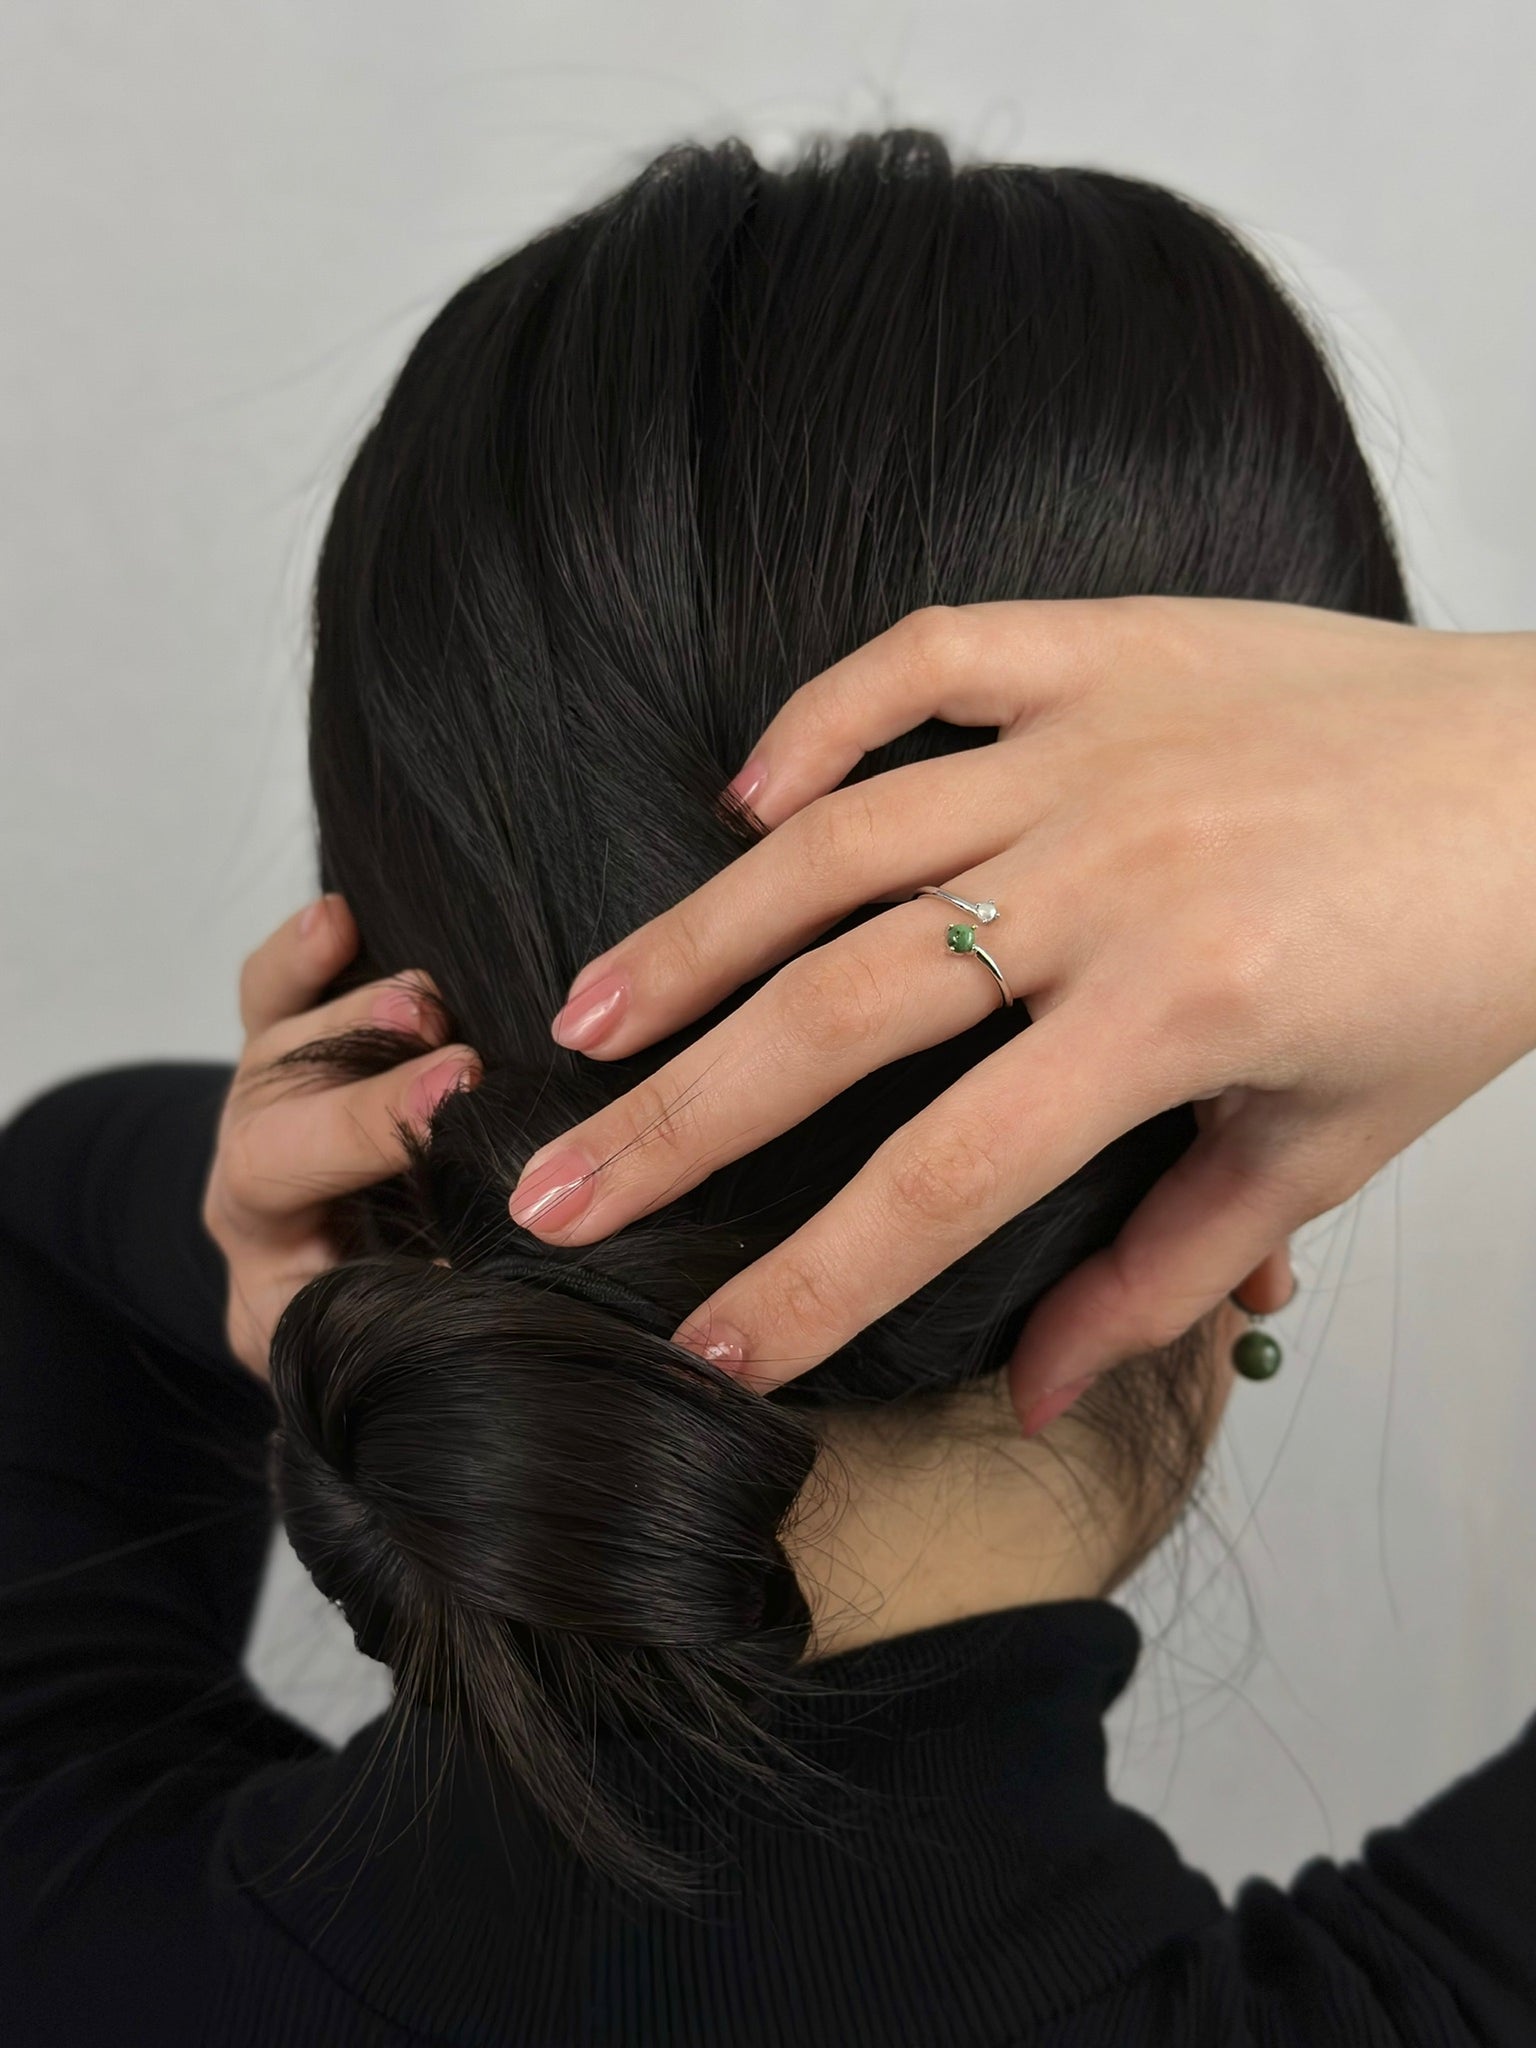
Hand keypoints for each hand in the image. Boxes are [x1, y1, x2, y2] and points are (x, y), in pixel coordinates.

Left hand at [202, 895, 480, 1377]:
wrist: (336, 1300)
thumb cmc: (368, 1322)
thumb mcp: (382, 1341)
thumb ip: (426, 1307)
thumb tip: (501, 1260)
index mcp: (260, 1232)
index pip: (281, 1165)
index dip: (366, 1126)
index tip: (450, 1099)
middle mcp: (254, 1153)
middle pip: (278, 1088)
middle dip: (370, 1064)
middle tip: (458, 1055)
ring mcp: (272, 1091)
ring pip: (291, 1029)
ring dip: (365, 1009)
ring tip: (431, 1002)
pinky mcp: (299, 1043)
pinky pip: (275, 987)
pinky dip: (304, 952)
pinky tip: (340, 920)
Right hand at [505, 597, 1535, 1421]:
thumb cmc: (1472, 959)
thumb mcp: (1327, 1140)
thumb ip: (1163, 1262)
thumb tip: (1036, 1385)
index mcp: (1175, 1011)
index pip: (940, 1181)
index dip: (810, 1284)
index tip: (706, 1355)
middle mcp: (1107, 873)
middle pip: (840, 1012)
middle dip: (681, 1119)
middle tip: (554, 1186)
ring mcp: (1095, 743)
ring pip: (840, 839)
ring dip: (699, 932)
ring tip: (591, 1013)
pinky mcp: (1108, 644)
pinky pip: (927, 659)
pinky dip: (821, 717)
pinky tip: (746, 796)